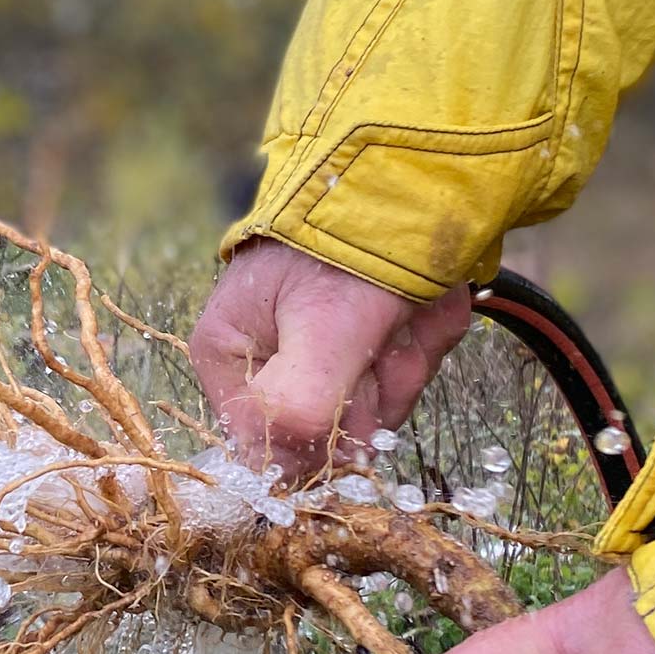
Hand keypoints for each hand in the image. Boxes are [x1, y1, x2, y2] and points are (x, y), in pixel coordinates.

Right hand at [189, 239, 469, 479]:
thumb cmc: (351, 243)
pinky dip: (426, 339)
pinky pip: (404, 370)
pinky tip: (427, 302)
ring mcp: (320, 345)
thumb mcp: (323, 331)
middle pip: (330, 430)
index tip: (355, 390)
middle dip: (376, 388)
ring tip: (410, 309)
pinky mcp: (365, 335)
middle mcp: (268, 356)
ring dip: (408, 360)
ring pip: (376, 404)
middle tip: (389, 335)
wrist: (415, 171)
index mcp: (227, 354)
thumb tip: (282, 482)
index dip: (322, 437)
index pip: (268, 447)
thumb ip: (299, 412)